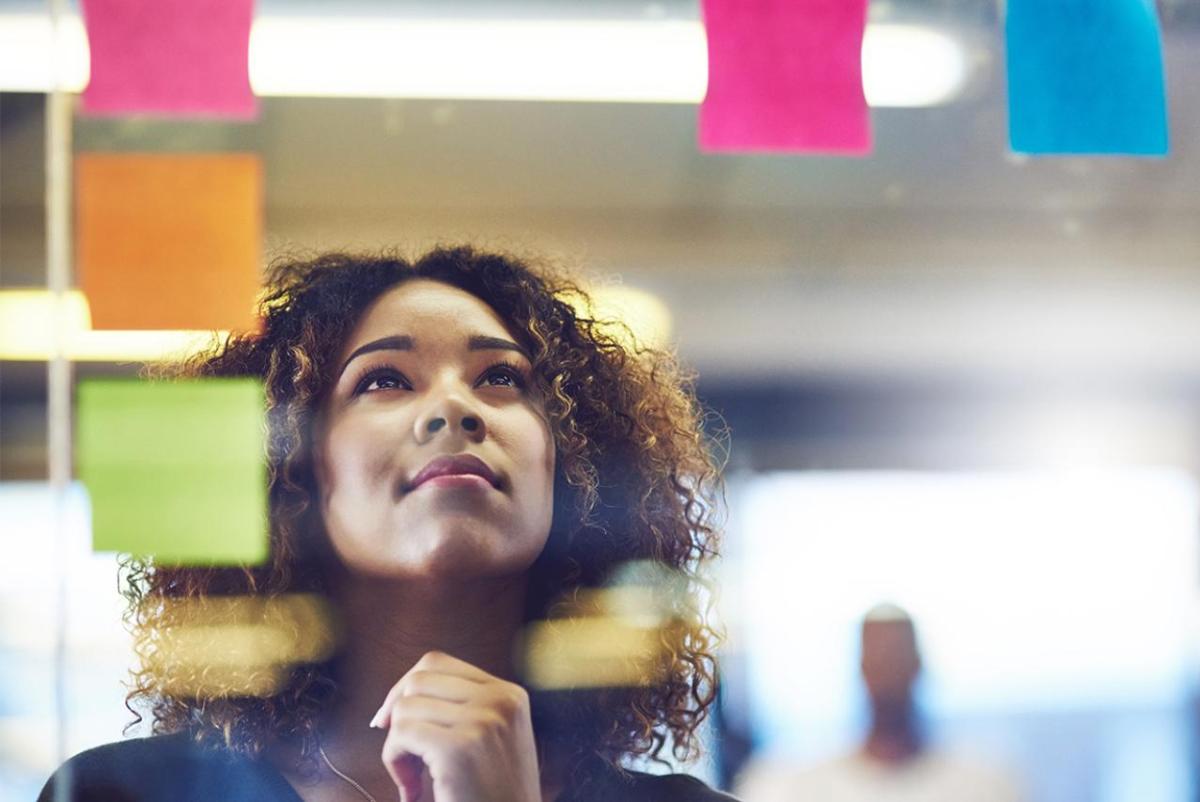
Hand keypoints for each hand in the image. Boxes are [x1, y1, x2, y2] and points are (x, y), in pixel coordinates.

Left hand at [371, 651, 541, 801]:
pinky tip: (412, 789)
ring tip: (414, 778)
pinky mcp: (460, 748)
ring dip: (397, 745)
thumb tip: (399, 696)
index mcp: (509, 694)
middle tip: (402, 753)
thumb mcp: (492, 740)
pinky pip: (401, 734)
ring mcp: (483, 721)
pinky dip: (395, 761)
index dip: (405, 688)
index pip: (437, 663)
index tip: (392, 720)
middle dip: (397, 714)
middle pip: (418, 679)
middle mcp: (500, 700)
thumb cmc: (493, 797)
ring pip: (405, 707)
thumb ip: (462, 709)